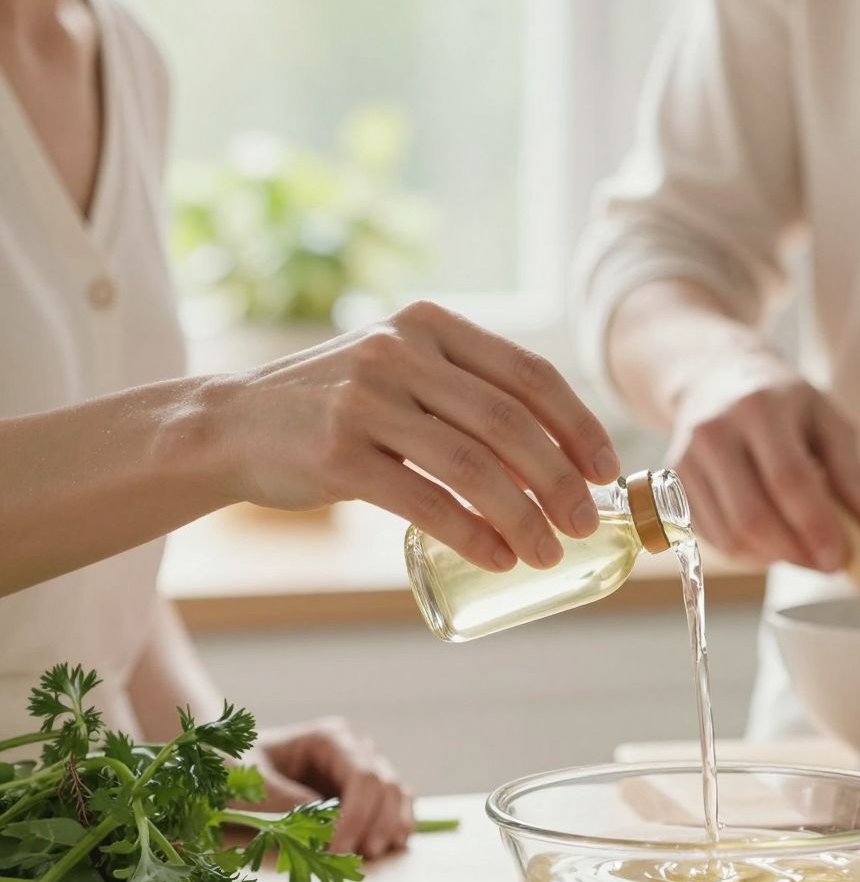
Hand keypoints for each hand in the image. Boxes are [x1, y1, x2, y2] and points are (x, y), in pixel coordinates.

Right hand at [222, 300, 619, 573]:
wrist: (232, 422)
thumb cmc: (339, 406)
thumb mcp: (402, 371)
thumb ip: (467, 394)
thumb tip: (559, 459)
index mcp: (430, 324)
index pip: (528, 372)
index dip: (577, 424)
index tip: (606, 470)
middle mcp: (400, 350)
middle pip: (509, 423)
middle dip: (560, 480)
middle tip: (585, 525)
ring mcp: (366, 400)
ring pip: (473, 466)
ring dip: (523, 517)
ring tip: (548, 553)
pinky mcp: (337, 454)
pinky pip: (424, 501)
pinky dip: (471, 534)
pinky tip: (497, 558)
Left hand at [251, 717, 412, 859]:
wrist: (232, 769)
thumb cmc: (237, 768)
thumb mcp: (250, 781)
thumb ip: (285, 800)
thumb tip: (326, 828)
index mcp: (330, 738)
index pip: (362, 775)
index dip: (357, 814)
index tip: (338, 849)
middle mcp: (355, 750)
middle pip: (386, 784)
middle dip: (377, 823)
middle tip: (360, 857)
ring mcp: (362, 770)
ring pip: (397, 794)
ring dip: (391, 825)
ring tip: (371, 854)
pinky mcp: (362, 794)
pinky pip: (393, 806)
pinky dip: (396, 825)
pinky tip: (390, 845)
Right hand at [669, 355, 859, 568]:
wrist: (714, 376)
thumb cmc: (783, 403)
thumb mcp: (827, 421)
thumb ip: (852, 475)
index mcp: (761, 407)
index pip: (788, 479)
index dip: (815, 526)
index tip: (838, 559)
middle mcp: (715, 431)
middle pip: (752, 516)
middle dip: (795, 553)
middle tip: (826, 564)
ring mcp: (686, 458)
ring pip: (730, 536)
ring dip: (772, 557)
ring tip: (800, 546)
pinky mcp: (672, 483)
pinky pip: (712, 539)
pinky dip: (747, 552)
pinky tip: (769, 536)